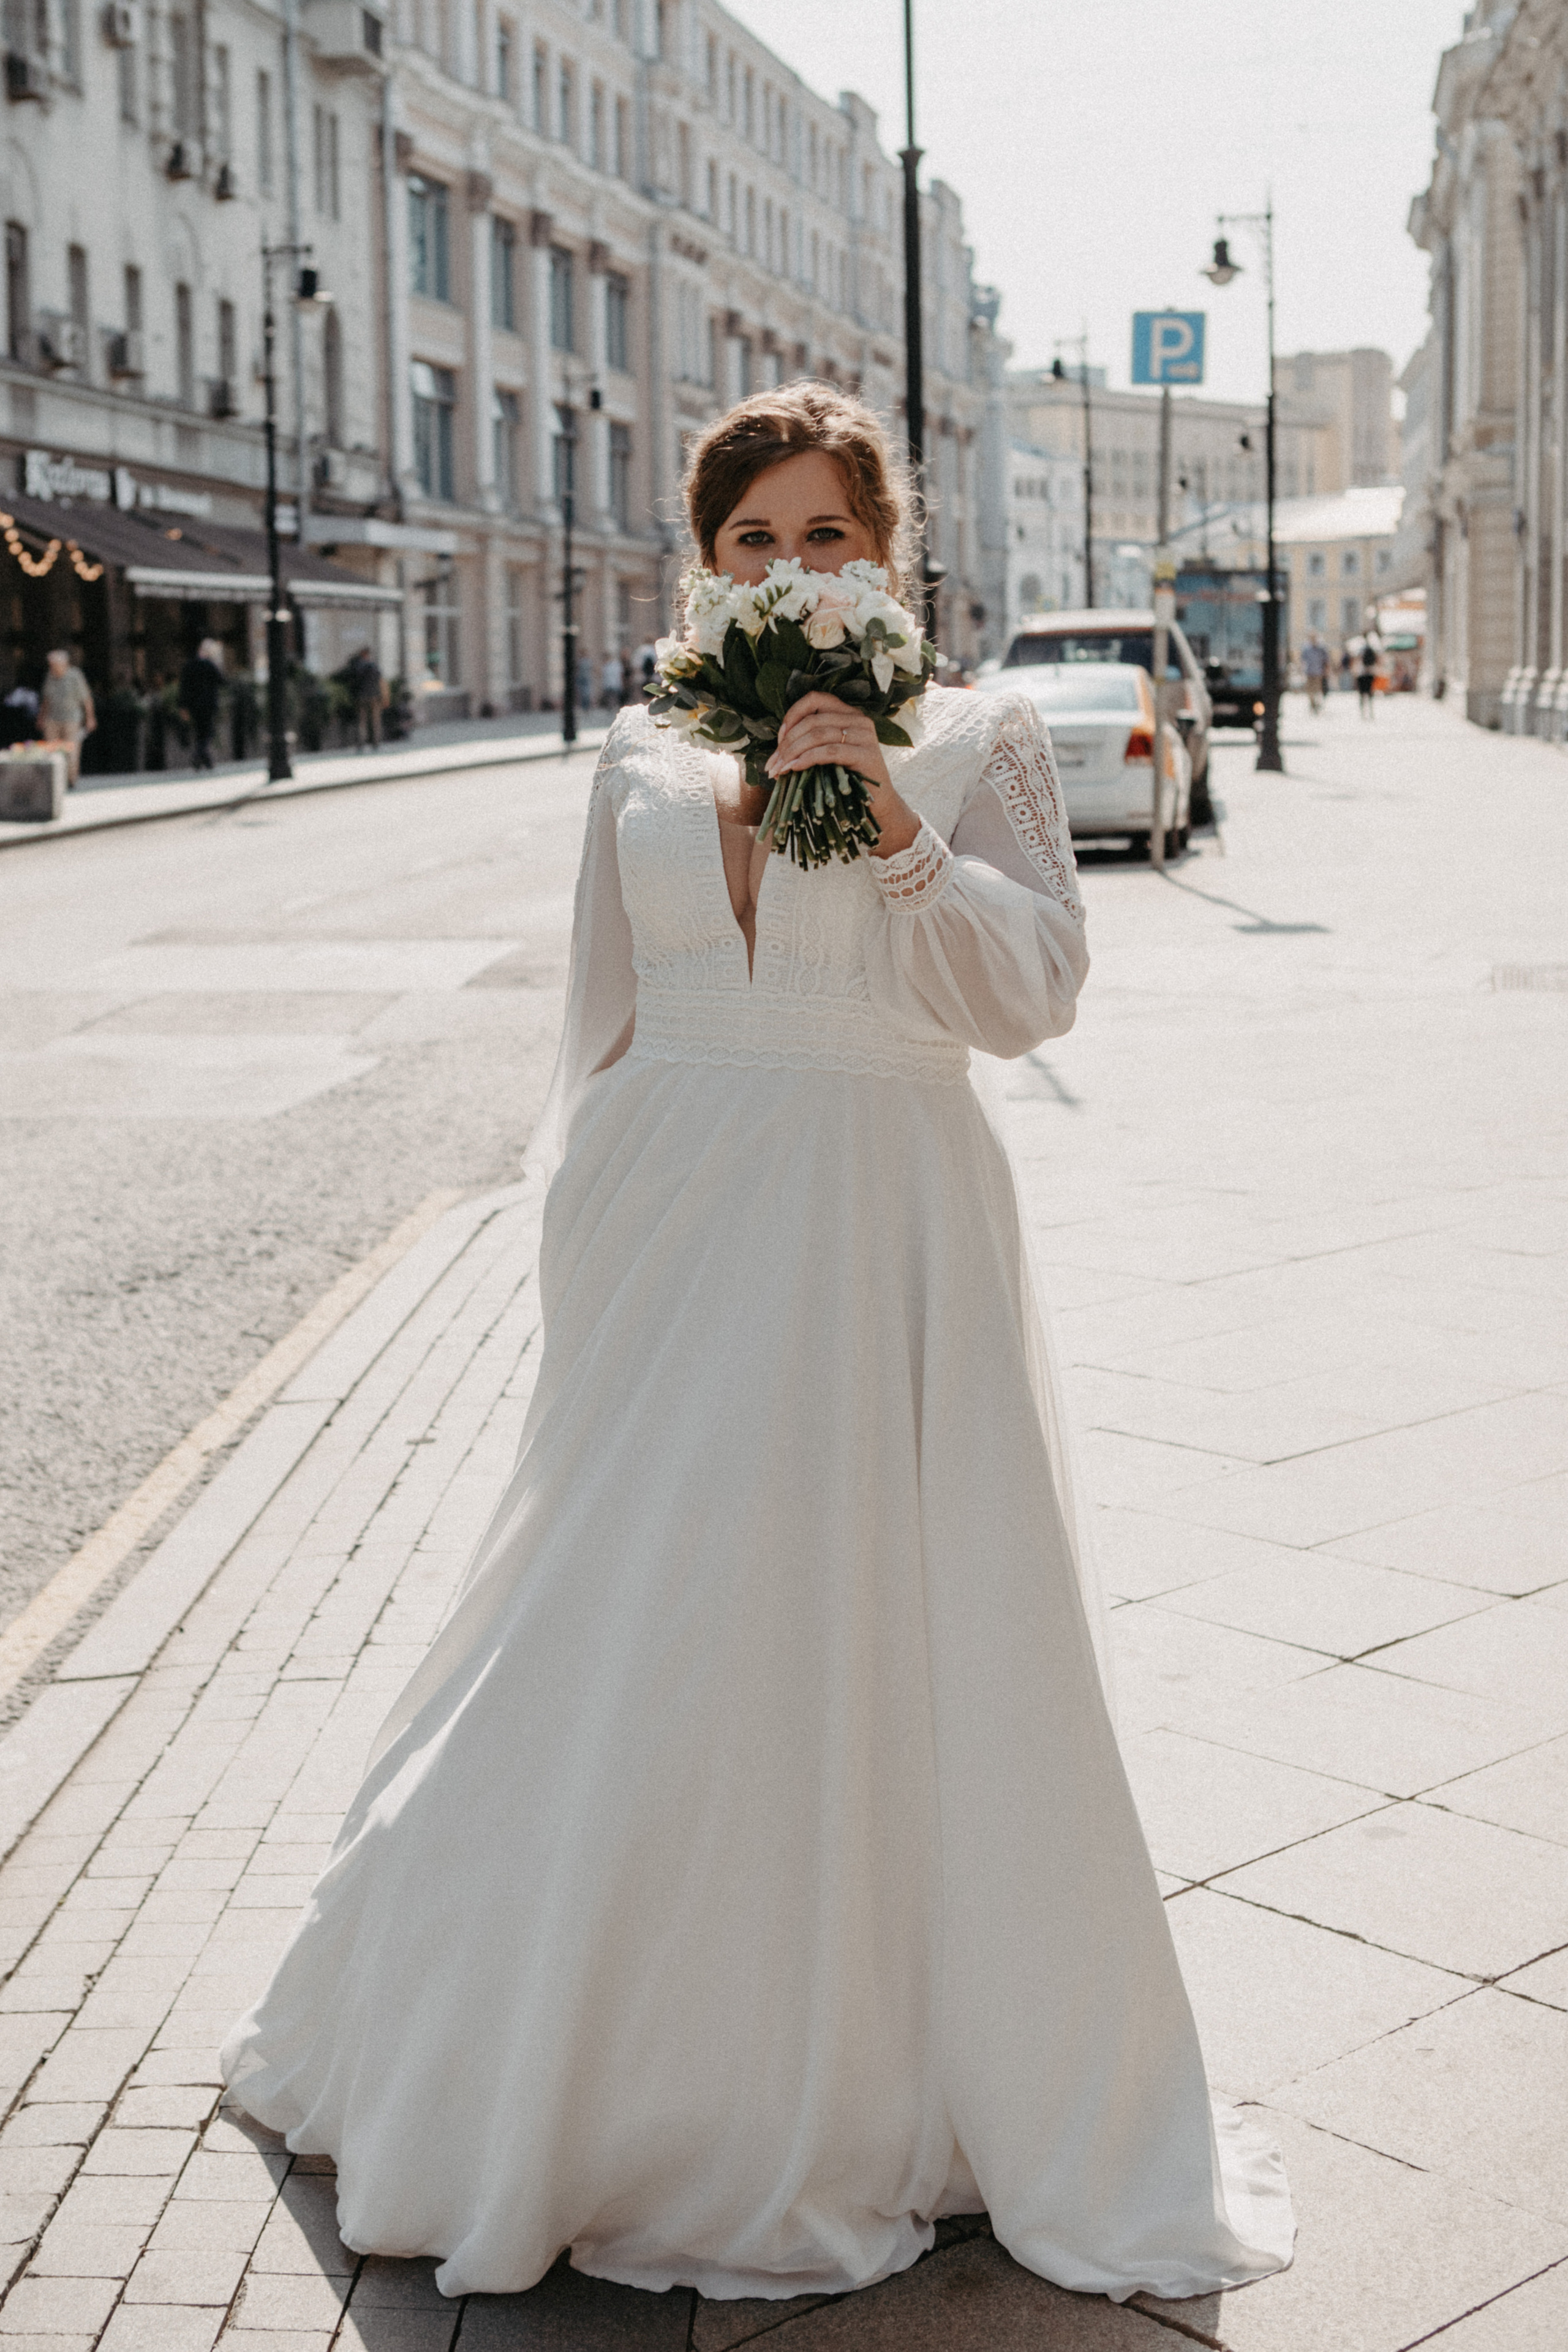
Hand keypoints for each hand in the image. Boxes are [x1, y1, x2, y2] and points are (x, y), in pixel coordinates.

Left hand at [764, 692, 919, 857]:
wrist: (877, 805)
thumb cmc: (847, 781)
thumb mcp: (827, 757)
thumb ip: (808, 745)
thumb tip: (775, 753)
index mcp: (848, 713)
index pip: (815, 699)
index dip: (792, 715)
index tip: (779, 739)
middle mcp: (858, 719)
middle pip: (812, 721)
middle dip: (787, 743)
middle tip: (773, 764)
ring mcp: (864, 736)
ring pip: (818, 734)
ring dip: (793, 752)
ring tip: (780, 769)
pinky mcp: (866, 755)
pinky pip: (829, 752)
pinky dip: (807, 759)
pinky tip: (795, 768)